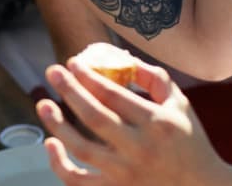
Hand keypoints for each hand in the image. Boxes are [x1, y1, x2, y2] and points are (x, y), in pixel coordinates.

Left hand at [36, 52, 226, 184]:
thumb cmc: (189, 141)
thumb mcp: (180, 105)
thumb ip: (155, 79)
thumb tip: (123, 58)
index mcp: (158, 123)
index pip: (115, 95)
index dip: (89, 76)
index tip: (72, 63)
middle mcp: (141, 149)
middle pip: (94, 117)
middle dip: (69, 90)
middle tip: (52, 71)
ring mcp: (126, 174)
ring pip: (81, 148)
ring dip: (57, 124)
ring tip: (42, 103)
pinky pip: (78, 181)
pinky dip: (58, 164)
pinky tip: (50, 142)